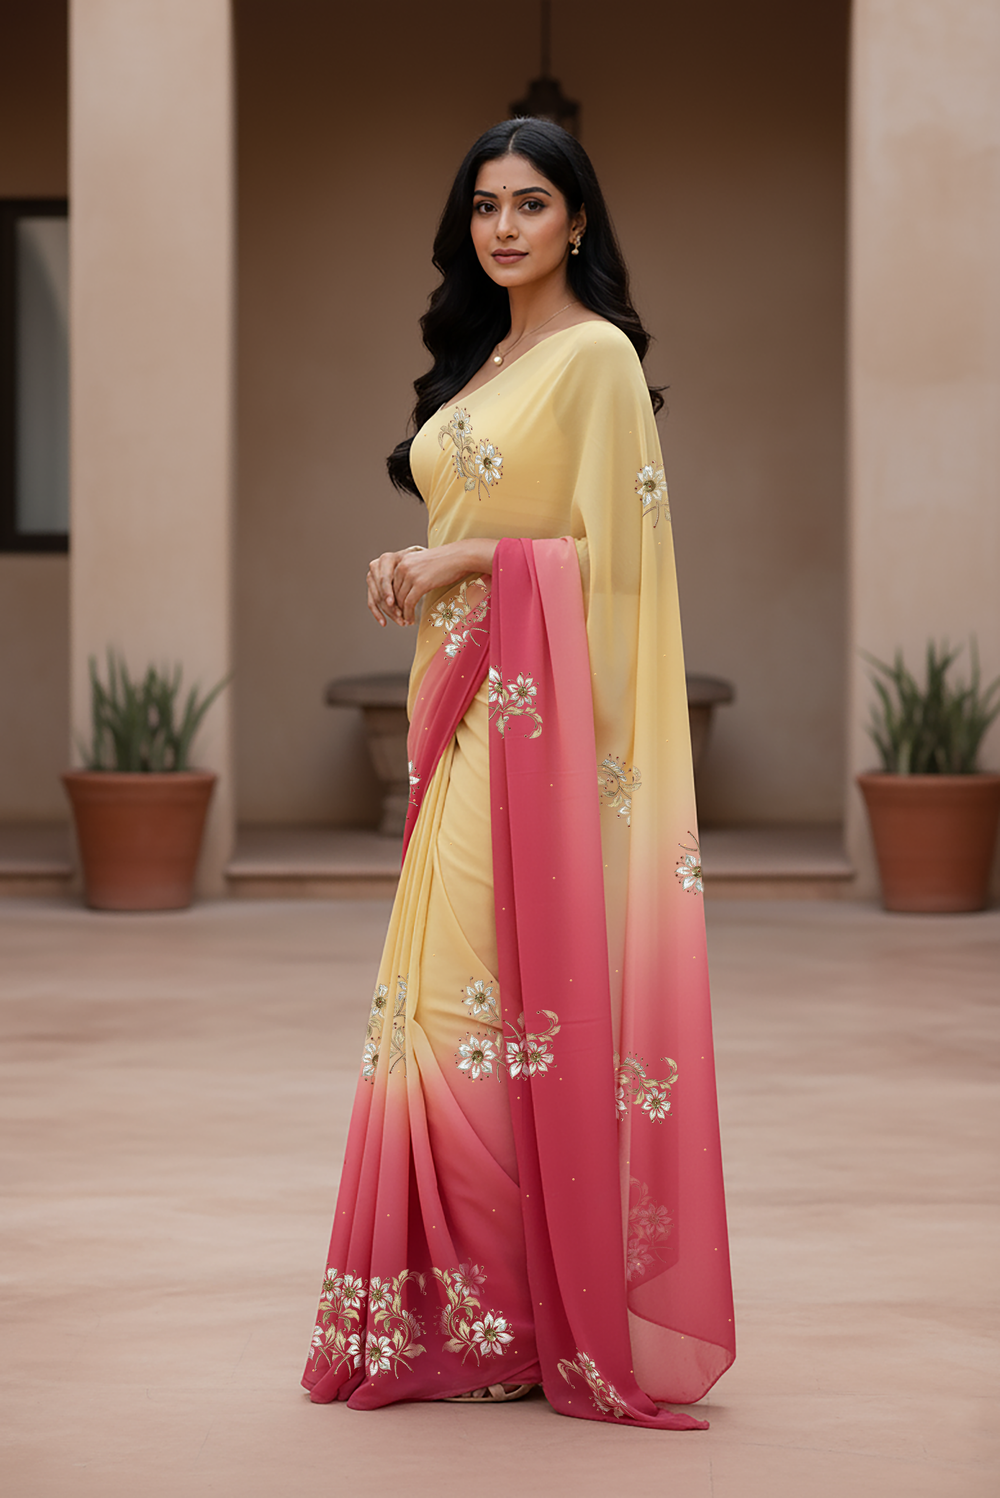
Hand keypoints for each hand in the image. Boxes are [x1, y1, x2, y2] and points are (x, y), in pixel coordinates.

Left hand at [366, 539, 497, 626]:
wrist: (459, 557)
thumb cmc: (445, 560)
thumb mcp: (422, 563)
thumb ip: (412, 572)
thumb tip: (409, 588)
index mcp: (402, 560)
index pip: (390, 583)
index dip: (392, 598)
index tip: (396, 608)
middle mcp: (403, 567)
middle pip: (393, 592)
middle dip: (396, 607)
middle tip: (399, 618)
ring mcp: (411, 575)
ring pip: (400, 599)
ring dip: (401, 613)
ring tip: (405, 622)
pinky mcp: (420, 584)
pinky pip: (409, 603)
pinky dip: (408, 614)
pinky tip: (410, 620)